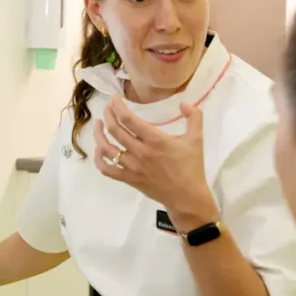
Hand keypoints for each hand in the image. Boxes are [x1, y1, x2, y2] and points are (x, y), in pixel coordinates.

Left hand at [94, 95, 218, 229]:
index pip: (128, 119)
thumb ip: (194, 117)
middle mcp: (140, 152)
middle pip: (115, 130)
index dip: (117, 106)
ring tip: (98, 124)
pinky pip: (107, 169)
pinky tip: (98, 149)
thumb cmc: (191, 167)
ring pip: (106, 148)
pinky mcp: (128, 179)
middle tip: (108, 108)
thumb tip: (184, 103)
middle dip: (108, 115)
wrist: (186, 197)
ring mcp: (132, 167)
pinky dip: (99, 159)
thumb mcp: (196, 139)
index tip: (114, 98)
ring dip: (98, 134)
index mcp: (155, 140)